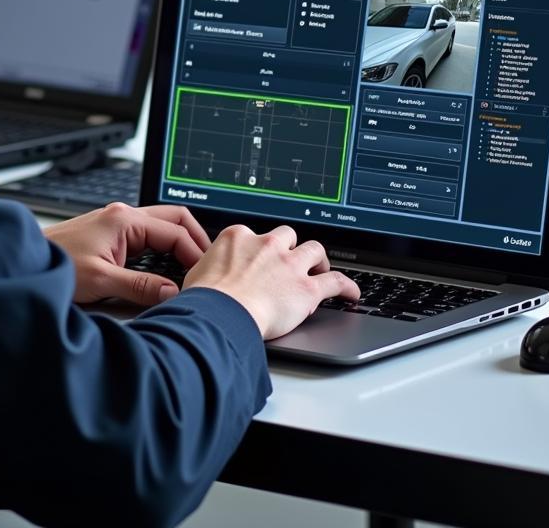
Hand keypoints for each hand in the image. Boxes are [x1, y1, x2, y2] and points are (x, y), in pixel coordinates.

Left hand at [44, 203, 209, 306]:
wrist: (25, 262)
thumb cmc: (56, 264)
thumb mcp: (101, 280)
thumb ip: (140, 287)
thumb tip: (172, 293)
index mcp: (125, 220)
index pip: (175, 231)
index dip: (195, 253)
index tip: (204, 275)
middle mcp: (123, 216)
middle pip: (174, 219)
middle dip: (193, 240)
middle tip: (207, 265)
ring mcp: (116, 223)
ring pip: (161, 227)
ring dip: (177, 245)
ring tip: (189, 270)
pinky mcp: (110, 235)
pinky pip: (147, 237)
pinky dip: (161, 250)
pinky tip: (163, 270)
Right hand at [183, 224, 359, 339]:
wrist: (221, 313)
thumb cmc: (205, 299)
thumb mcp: (197, 274)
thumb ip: (208, 269)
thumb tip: (204, 278)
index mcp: (238, 237)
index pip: (253, 236)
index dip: (258, 249)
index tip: (259, 259)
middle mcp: (266, 245)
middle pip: (287, 235)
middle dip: (291, 246)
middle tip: (291, 261)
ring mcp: (289, 264)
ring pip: (314, 250)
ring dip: (318, 260)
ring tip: (321, 269)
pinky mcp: (307, 287)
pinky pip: (336, 281)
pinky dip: (346, 286)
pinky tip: (351, 294)